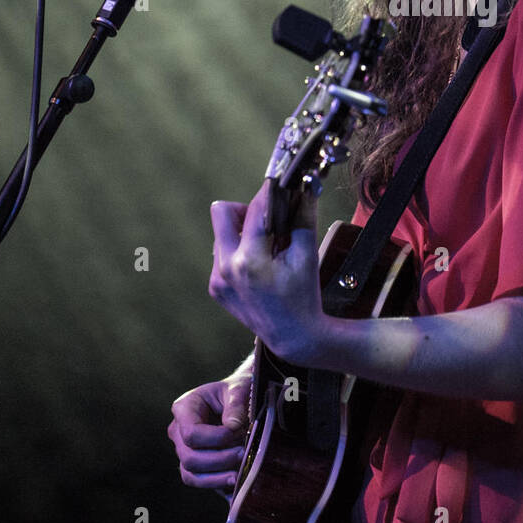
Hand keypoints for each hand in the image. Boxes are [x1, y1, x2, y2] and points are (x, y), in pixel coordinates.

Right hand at [167, 376, 251, 496]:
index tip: (238, 432)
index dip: (216, 438)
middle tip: (244, 453)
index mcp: (184, 408)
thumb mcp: (239, 389)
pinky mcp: (195, 465)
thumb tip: (232, 427)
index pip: (191, 433)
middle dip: (219, 460)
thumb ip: (236, 404)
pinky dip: (217, 484)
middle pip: (190, 458)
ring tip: (239, 474)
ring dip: (217, 478)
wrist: (240, 398)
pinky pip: (200, 482)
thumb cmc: (236, 391)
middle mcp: (178, 431)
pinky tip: (236, 483)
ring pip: (191, 475)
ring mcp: (184, 450)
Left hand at [207, 184, 325, 364]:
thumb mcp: (307, 256)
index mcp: (250, 260)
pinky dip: (239, 252)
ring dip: (243, 232)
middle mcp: (226, 268)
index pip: (256, 209)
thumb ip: (303, 217)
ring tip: (268, 249)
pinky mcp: (215, 288)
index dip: (271, 193)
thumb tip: (304, 186)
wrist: (293, 336)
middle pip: (222, 212)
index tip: (281, 186)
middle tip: (268, 221)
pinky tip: (259, 267)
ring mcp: (217, 280)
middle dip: (245, 209)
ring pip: (222, 234)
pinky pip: (222, 255)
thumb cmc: (303, 296)